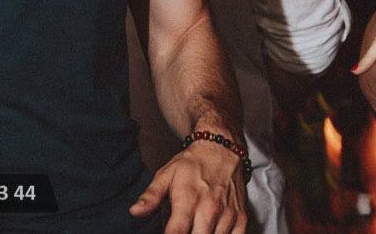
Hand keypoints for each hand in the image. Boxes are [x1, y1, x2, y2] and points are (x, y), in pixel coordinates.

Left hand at [129, 137, 246, 233]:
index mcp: (188, 199)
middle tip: (180, 232)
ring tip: (195, 228)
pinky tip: (212, 232)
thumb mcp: (166, 174)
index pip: (176, 233)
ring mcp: (227, 214)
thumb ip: (151, 196)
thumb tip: (135, 211)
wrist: (221, 149)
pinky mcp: (241, 217)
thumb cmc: (192, 164)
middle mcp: (209, 208)